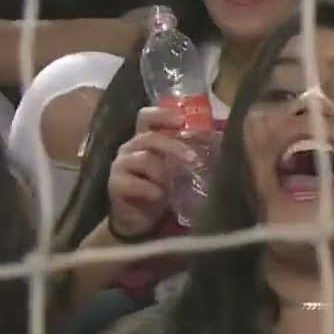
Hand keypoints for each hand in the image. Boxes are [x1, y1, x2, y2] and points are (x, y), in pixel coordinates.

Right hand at [107, 107, 195, 238]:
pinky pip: (133, 183)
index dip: (162, 114)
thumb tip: (218, 138)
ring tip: (174, 185)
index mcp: (144, 138)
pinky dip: (151, 190)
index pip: (147, 117)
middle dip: (173, 146)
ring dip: (163, 172)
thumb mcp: (177, 169)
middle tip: (192, 159)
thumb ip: (190, 152)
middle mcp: (130, 148)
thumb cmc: (161, 188)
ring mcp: (120, 165)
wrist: (140, 219)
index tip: (181, 120)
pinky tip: (160, 197)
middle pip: (149, 137)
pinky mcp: (115, 185)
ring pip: (143, 159)